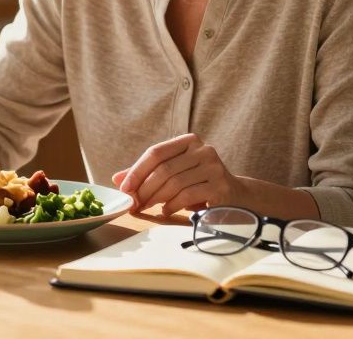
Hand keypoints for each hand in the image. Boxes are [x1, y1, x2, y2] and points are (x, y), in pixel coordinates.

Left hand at [113, 133, 236, 215]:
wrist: (236, 197)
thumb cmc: (198, 184)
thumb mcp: (174, 174)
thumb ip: (147, 174)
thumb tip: (116, 179)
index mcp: (189, 141)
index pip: (156, 152)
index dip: (137, 170)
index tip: (124, 188)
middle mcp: (203, 150)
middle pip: (164, 169)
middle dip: (144, 189)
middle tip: (134, 204)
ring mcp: (213, 167)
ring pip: (174, 183)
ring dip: (156, 199)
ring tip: (147, 208)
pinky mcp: (220, 186)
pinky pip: (187, 195)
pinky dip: (172, 205)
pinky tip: (166, 211)